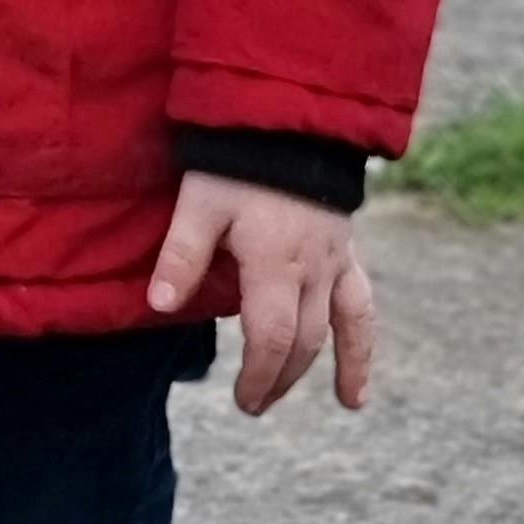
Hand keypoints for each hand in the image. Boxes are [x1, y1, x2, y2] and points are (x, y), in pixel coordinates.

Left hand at [147, 172, 374, 417]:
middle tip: (253, 404)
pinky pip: (363, 306)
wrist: (288, 119)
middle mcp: (313, 269)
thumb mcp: (199, 203)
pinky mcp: (347, 252)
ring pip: (341, 328)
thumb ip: (182, 254)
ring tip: (329, 401)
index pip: (271, 336)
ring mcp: (335, 261)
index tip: (241, 399)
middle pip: (302, 341)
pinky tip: (357, 385)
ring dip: (329, 368)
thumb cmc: (236, 162)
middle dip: (278, 378)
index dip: (257, 373)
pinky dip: (364, 345)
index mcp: (274, 262)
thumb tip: (160, 306)